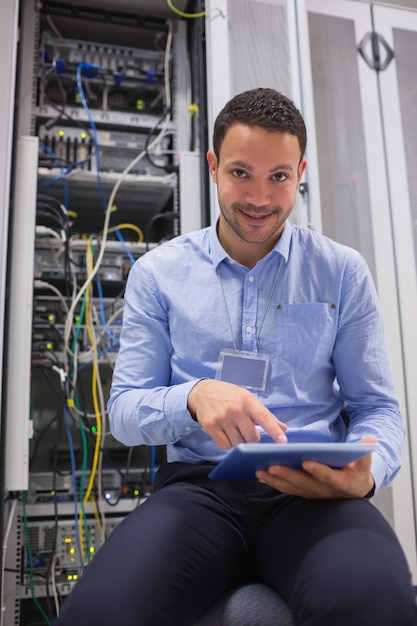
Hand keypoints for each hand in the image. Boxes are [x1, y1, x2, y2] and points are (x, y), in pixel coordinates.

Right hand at [187, 379, 286, 448]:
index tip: (283, 441)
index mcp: (247, 401)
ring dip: (240, 442)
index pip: (264, 418)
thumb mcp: (248, 398)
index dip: (274, 431)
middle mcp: (235, 410)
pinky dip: (228, 444)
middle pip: (252, 437)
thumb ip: (265, 414)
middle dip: (252, 438)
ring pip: (239, 444)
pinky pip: (225, 446)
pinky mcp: (211, 426)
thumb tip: (283, 428)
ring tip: (235, 431)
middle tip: (247, 431)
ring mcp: (222, 419)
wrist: (203, 392)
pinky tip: (227, 434)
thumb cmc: (229, 396)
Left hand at [256, 438, 376, 498]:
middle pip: (303, 482)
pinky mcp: (303, 492)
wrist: (354, 489)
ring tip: (260, 470)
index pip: (328, 476)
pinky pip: (287, 489)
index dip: (318, 470)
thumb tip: (369, 441)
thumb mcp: (364, 463)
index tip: (307, 462)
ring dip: (275, 479)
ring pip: (292, 487)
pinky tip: (262, 476)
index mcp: (340, 482)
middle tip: (272, 465)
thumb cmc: (357, 473)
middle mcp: (323, 490)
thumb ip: (364, 453)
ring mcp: (312, 493)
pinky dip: (274, 483)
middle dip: (287, 474)